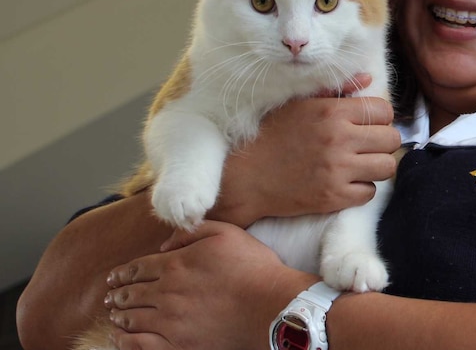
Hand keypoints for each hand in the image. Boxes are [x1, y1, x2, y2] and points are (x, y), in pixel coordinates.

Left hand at [104, 221, 316, 349]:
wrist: (270, 305)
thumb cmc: (253, 268)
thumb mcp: (226, 233)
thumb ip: (192, 231)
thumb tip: (165, 244)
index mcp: (176, 265)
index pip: (138, 268)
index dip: (123, 273)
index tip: (114, 277)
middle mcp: (166, 293)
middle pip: (132, 293)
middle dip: (118, 294)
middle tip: (111, 296)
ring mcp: (170, 322)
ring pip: (132, 318)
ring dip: (119, 316)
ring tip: (114, 316)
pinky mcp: (178, 345)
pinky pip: (140, 345)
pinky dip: (125, 341)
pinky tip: (121, 338)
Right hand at [209, 74, 401, 226]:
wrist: (245, 175)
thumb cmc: (272, 134)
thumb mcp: (301, 103)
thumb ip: (337, 89)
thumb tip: (368, 78)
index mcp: (332, 112)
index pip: (384, 110)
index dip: (379, 117)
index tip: (368, 124)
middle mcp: (338, 139)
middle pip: (391, 139)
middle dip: (382, 142)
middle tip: (366, 146)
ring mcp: (337, 170)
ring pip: (387, 167)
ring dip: (376, 166)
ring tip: (359, 164)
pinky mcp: (333, 197)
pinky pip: (370, 193)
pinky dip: (362, 188)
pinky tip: (345, 181)